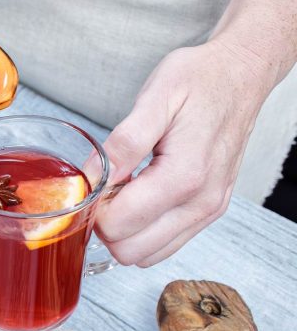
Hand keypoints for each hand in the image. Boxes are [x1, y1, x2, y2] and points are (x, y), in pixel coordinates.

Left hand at [96, 39, 276, 266]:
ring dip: (124, 231)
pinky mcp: (209, 212)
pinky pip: (165, 245)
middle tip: (105, 188)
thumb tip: (90, 179)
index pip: (118, 226)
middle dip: (105, 225)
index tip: (93, 181)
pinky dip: (143, 231)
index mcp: (183, 176)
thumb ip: (122, 144)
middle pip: (129, 250)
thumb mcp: (154, 99)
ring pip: (146, 255)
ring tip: (123, 190)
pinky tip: (139, 198)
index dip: (93, 208)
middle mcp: (200, 202)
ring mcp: (208, 211)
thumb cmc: (199, 80)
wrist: (240, 75)